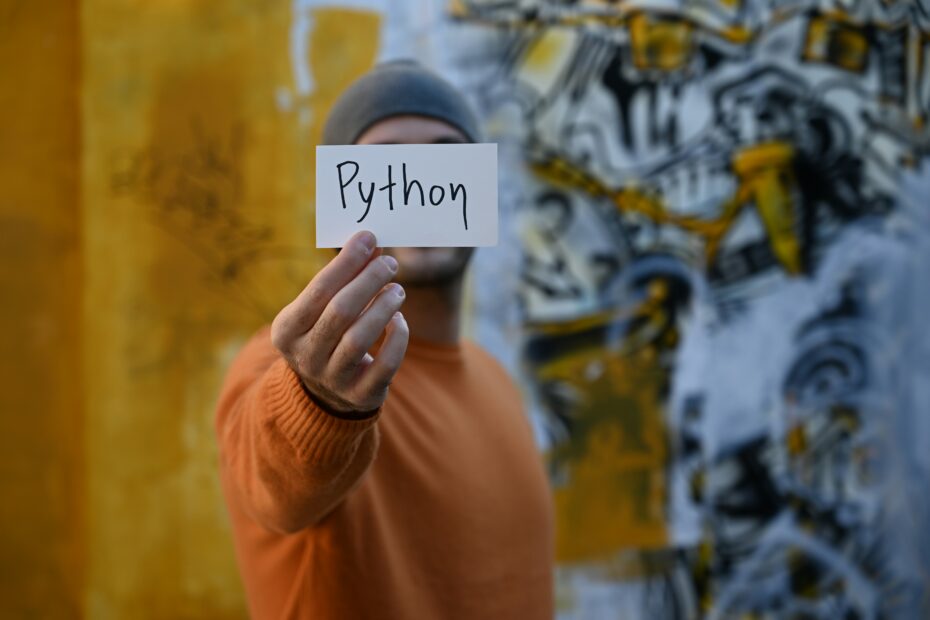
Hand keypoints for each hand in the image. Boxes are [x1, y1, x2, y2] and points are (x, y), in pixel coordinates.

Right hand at [271, 231, 407, 415]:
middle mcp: (305, 357)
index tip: (369, 238)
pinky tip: (400, 320)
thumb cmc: (326, 335)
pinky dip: (397, 338)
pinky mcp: (360, 395)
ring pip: (360, 339)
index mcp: (286, 331)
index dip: (346, 262)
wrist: (326, 394)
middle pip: (340, 311)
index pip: (319, 290)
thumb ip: (343, 279)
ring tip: (398, 289)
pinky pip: (385, 364)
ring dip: (383, 307)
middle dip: (369, 281)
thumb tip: (372, 245)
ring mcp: (332, 379)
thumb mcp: (322, 310)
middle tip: (390, 263)